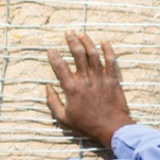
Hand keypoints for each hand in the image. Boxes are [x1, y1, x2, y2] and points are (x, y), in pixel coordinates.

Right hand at [45, 30, 134, 148]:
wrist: (111, 127)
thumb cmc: (86, 125)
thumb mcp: (63, 119)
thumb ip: (52, 102)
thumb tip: (47, 88)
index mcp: (72, 88)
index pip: (60, 67)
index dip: (54, 56)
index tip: (51, 50)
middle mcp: (85, 79)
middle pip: (77, 54)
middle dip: (71, 41)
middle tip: (68, 32)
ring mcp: (100, 77)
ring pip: (93, 54)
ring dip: (87, 42)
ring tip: (82, 34)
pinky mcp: (112, 79)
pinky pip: (111, 61)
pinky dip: (108, 49)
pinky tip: (104, 41)